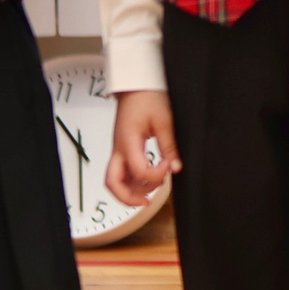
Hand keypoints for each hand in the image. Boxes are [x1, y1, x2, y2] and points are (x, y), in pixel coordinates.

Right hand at [107, 89, 179, 206]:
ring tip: (153, 190)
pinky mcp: (123, 149)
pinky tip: (148, 181)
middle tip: (148, 202)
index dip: (156, 174)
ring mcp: (119, 151)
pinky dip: (133, 181)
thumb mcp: (164, 121)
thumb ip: (169, 146)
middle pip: (112, 183)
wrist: (137, 87)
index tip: (170, 166)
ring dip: (132, 190)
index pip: (138, 171)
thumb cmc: (147, 98)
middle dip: (128, 198)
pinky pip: (122, 172)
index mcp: (127, 142)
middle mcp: (118, 149)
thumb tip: (176, 167)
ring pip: (115, 180)